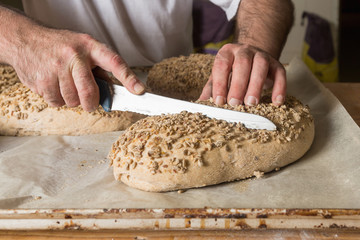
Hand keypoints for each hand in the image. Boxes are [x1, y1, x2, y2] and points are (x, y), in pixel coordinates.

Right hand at [12, 27, 144, 111]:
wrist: (25, 39)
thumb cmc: (60, 46)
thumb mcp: (83, 48)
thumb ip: (98, 69)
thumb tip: (111, 94)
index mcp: (89, 46)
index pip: (114, 62)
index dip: (128, 78)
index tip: (140, 91)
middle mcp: (74, 56)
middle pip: (89, 92)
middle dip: (91, 102)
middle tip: (89, 102)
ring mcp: (55, 68)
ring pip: (72, 101)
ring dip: (72, 99)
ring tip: (65, 84)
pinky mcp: (41, 81)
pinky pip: (56, 103)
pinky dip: (57, 100)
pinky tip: (53, 85)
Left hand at [199, 43, 285, 106]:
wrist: (252, 58)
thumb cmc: (232, 71)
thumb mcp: (219, 76)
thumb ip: (211, 88)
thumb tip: (201, 103)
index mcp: (227, 53)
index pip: (222, 65)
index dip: (220, 83)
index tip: (219, 101)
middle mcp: (244, 51)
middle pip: (242, 63)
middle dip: (238, 85)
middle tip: (235, 103)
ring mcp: (262, 55)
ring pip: (261, 66)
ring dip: (256, 85)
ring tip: (251, 103)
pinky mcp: (276, 64)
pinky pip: (280, 74)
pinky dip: (279, 87)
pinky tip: (276, 101)